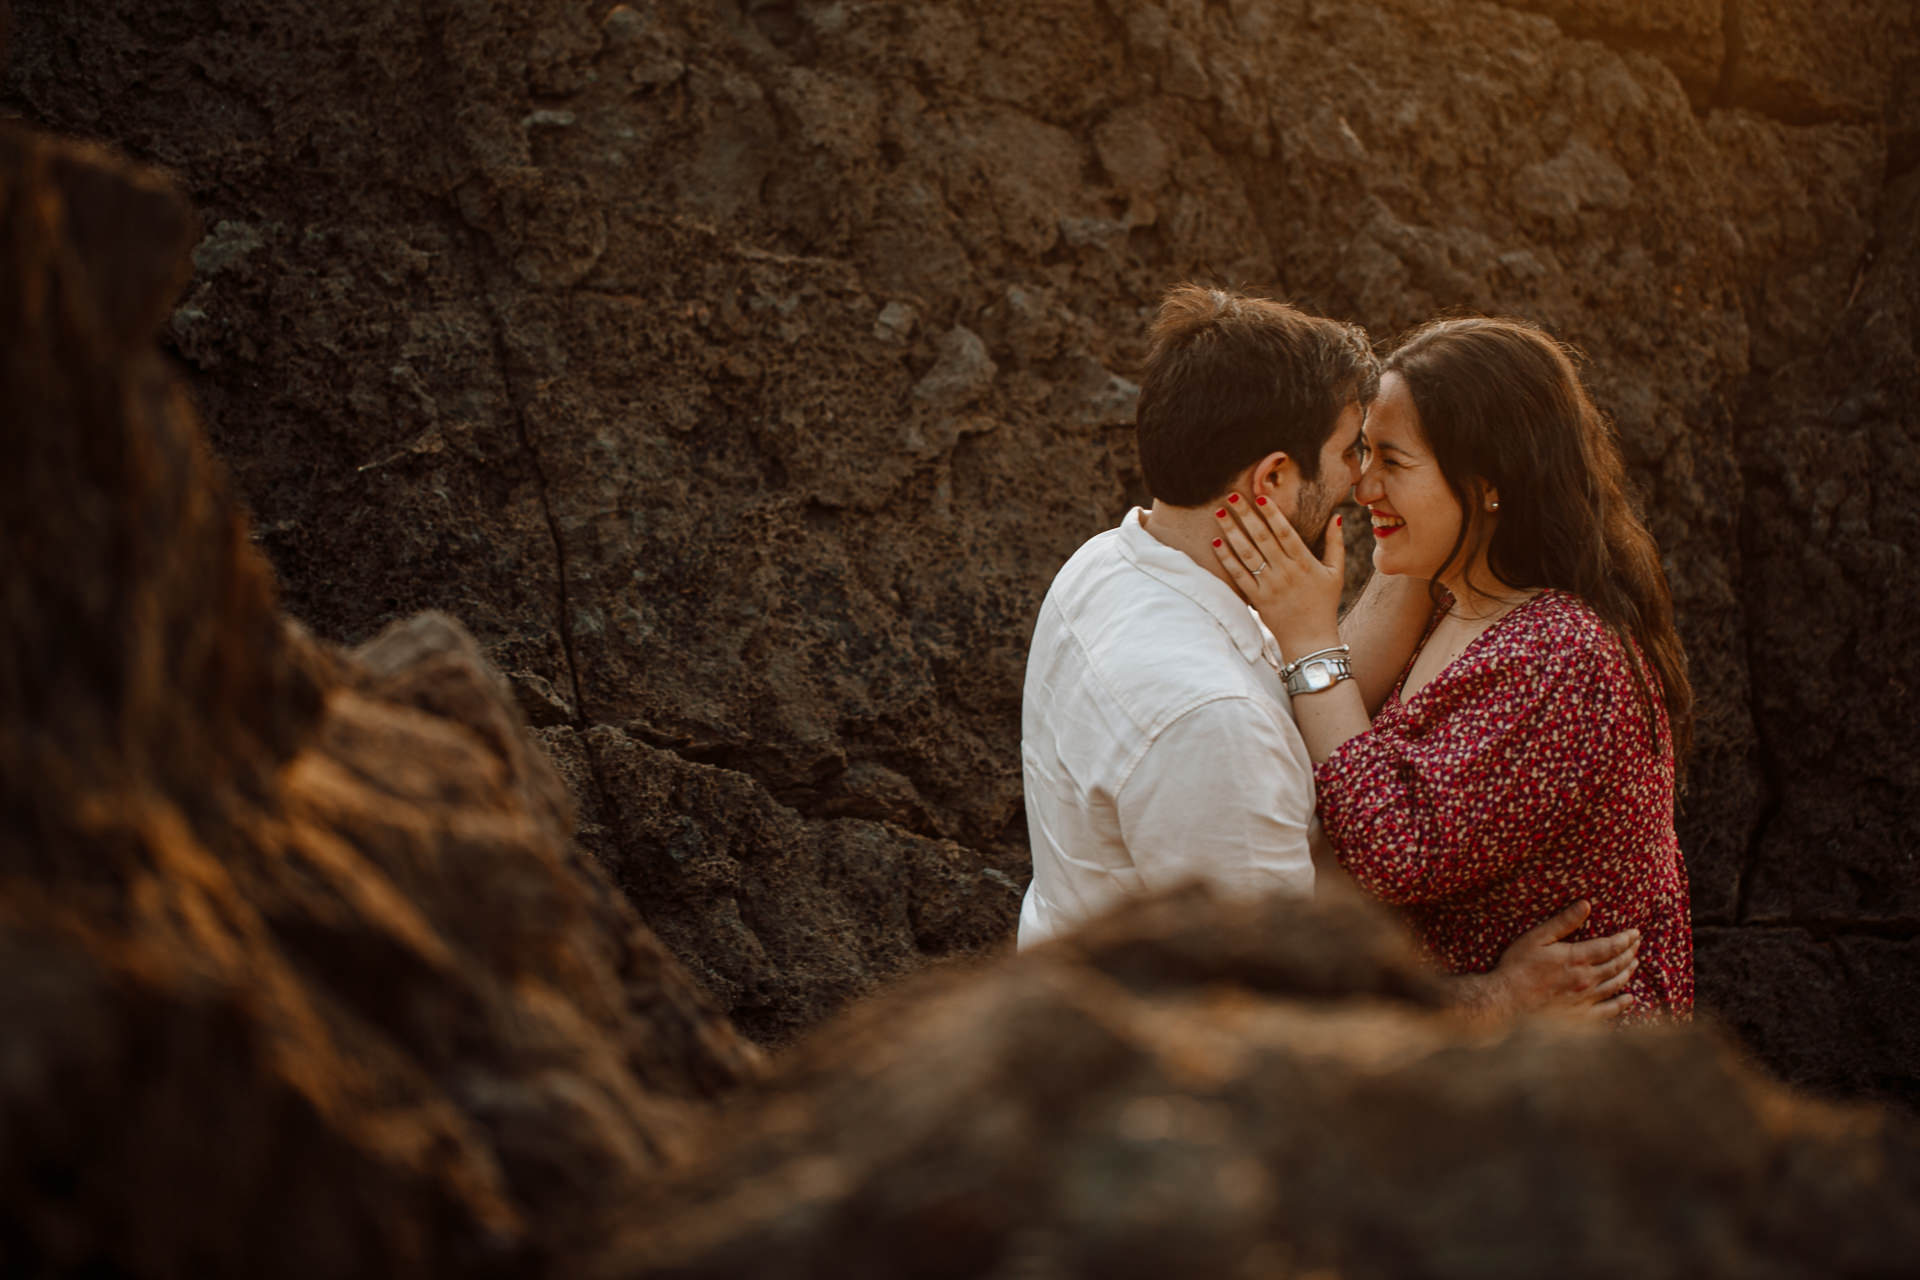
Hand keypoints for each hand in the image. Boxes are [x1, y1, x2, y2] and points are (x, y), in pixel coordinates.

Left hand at [1209, 495, 1345, 658]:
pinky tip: (1217, 542)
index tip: (1260, 496)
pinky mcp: (1257, 599)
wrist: (1311, 639)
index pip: (1285, 532)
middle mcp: (1285, 572)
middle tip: (1231, 495)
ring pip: (1247, 554)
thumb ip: (1336, 543)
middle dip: (1245, 515)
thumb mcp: (1335, 573)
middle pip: (1262, 537)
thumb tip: (1336, 515)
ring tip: (1219, 513)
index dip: (1272, 513)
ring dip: (1231, 532)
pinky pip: (1239, 575)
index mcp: (1304, 562)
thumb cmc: (1324, 603)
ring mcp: (1269, 585)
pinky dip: (1227, 559)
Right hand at [1465, 899, 1638, 1020]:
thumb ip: (1563, 922)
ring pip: (1616, 984)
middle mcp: (1587, 979)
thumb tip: (1585, 904)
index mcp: (1577, 958)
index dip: (1625, 939)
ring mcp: (1586, 1000)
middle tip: (1637, 945)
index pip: (1611, 946)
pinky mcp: (1582, 1017)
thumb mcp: (1537, 938)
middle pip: (1617, 965)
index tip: (1635, 933)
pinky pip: (1609, 1010)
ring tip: (1634, 964)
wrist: (1506, 1003)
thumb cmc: (1517, 968)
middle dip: (1630, 953)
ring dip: (1628, 973)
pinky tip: (1629, 999)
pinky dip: (1622, 1004)